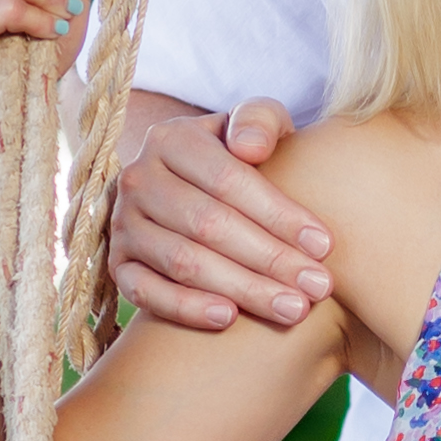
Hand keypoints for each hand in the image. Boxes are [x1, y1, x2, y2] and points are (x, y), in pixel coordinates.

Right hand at [111, 87, 334, 332]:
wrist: (195, 190)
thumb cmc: (241, 159)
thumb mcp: (254, 127)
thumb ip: (260, 121)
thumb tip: (250, 147)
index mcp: (171, 138)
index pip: (228, 180)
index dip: (278, 214)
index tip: (324, 245)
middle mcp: (138, 178)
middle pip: (208, 225)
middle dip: (270, 259)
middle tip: (317, 288)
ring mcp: (123, 224)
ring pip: (183, 262)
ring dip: (241, 289)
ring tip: (292, 310)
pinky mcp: (117, 264)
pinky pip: (145, 292)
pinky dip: (186, 307)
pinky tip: (229, 319)